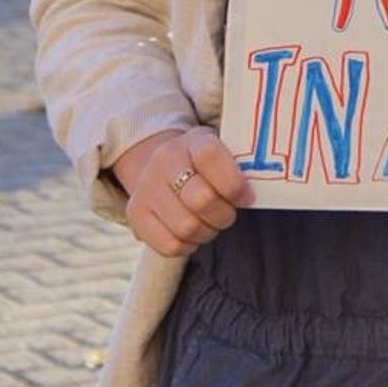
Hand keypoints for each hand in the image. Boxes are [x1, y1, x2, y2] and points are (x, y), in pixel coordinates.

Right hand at [114, 127, 253, 257]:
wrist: (161, 165)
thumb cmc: (205, 164)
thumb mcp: (222, 152)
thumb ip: (239, 167)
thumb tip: (251, 195)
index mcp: (191, 141)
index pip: (211, 157)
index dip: (234, 184)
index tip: (247, 197)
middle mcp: (163, 160)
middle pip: (201, 200)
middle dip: (224, 214)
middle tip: (228, 213)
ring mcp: (145, 188)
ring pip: (187, 227)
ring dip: (208, 231)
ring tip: (211, 222)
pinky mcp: (135, 214)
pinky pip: (170, 245)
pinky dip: (189, 245)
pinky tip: (193, 233)